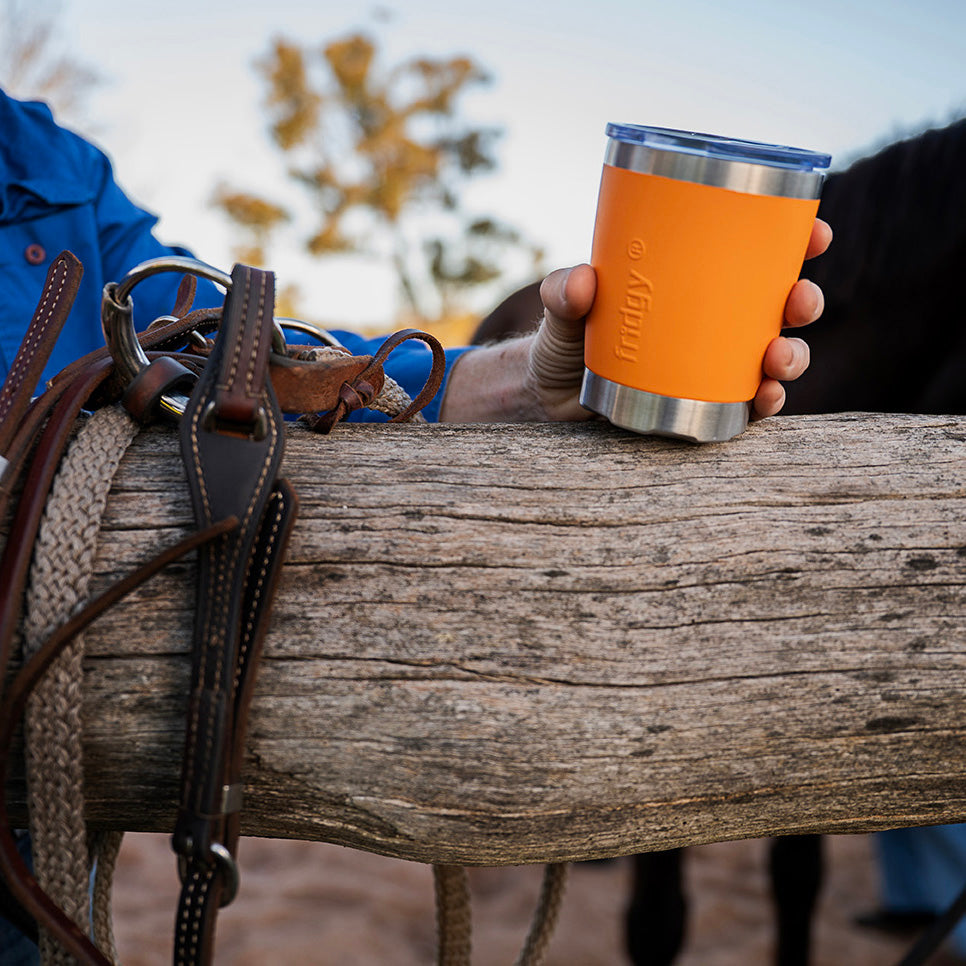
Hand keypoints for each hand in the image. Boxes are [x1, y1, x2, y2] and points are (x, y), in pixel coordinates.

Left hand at [527, 217, 833, 421]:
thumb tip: (582, 282)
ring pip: (773, 358)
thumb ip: (563, 293)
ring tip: (778, 359)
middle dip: (805, 302)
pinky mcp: (704, 407)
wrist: (550, 399)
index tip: (816, 233)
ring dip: (793, 357)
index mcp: (694, 286)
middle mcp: (713, 325)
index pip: (755, 258)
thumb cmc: (563, 342)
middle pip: (779, 308)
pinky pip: (746, 406)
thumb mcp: (562, 310)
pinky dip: (763, 403)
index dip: (796, 242)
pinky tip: (763, 399)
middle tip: (799, 301)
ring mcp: (712, 367)